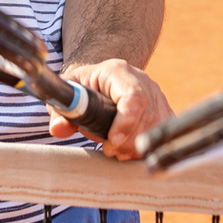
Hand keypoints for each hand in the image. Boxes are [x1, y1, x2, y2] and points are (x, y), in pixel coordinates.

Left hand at [54, 59, 171, 160]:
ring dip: (137, 147)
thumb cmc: (83, 86)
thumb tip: (59, 129)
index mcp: (119, 72)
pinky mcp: (163, 110)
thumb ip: (61, 111)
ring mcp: (157, 95)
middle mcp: (143, 81)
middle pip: (147, 118)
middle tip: (109, 150)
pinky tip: (130, 150)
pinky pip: (163, 133)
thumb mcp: (67, 93)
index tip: (111, 142)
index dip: (126, 122)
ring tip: (117, 150)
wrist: (100, 81)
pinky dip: (148, 147)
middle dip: (127, 142)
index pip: (133, 97)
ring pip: (158, 128)